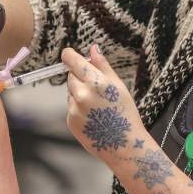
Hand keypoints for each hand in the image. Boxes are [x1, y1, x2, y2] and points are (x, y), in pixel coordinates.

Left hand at [63, 44, 142, 160]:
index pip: (72, 61)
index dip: (69, 55)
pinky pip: (71, 108)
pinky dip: (79, 109)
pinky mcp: (70, 121)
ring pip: (70, 93)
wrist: (124, 145)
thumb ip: (103, 65)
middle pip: (71, 76)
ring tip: (98, 108)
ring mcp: (74, 108)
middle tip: (97, 91)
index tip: (67, 54)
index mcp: (95, 82)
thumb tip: (93, 48)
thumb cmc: (125, 114)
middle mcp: (81, 94)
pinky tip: (93, 117)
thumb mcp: (118, 86)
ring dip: (79, 95)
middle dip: (80, 79)